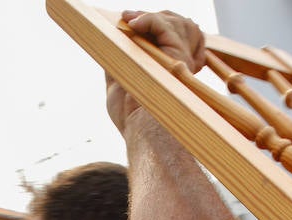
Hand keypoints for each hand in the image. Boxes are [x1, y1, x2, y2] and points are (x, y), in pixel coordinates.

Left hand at [106, 9, 206, 132]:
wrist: (142, 131)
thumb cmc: (132, 119)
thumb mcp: (118, 84)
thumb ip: (118, 62)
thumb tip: (108, 42)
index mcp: (173, 70)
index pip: (174, 37)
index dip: (155, 25)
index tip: (133, 22)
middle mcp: (183, 63)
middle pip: (179, 24)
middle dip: (154, 17)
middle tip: (128, 17)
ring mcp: (182, 58)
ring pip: (176, 22)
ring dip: (151, 17)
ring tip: (129, 19)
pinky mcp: (178, 55)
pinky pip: (165, 26)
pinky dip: (148, 20)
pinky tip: (132, 24)